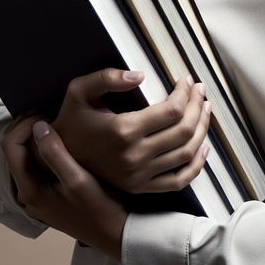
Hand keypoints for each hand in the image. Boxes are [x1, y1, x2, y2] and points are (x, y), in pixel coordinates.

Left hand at [1, 113, 127, 260]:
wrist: (115, 235)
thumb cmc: (99, 208)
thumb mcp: (78, 179)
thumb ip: (55, 153)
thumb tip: (38, 127)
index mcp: (29, 190)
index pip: (10, 146)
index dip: (25, 124)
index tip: (49, 112)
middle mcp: (27, 195)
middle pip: (14, 151)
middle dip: (28, 127)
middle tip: (52, 111)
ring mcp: (37, 197)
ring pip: (25, 158)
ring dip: (35, 137)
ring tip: (58, 121)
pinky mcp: (48, 196)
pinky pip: (36, 166)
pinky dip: (43, 149)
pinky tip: (63, 140)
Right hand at [54, 69, 211, 193]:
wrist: (60, 156)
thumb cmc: (72, 119)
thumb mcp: (79, 90)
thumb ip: (107, 78)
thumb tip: (140, 76)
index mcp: (123, 131)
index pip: (171, 111)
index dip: (185, 93)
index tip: (187, 80)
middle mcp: (135, 157)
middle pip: (183, 131)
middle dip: (197, 106)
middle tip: (200, 91)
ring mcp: (140, 176)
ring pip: (186, 154)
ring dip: (202, 130)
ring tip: (204, 109)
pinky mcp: (141, 188)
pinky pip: (178, 181)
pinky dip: (196, 165)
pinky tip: (203, 146)